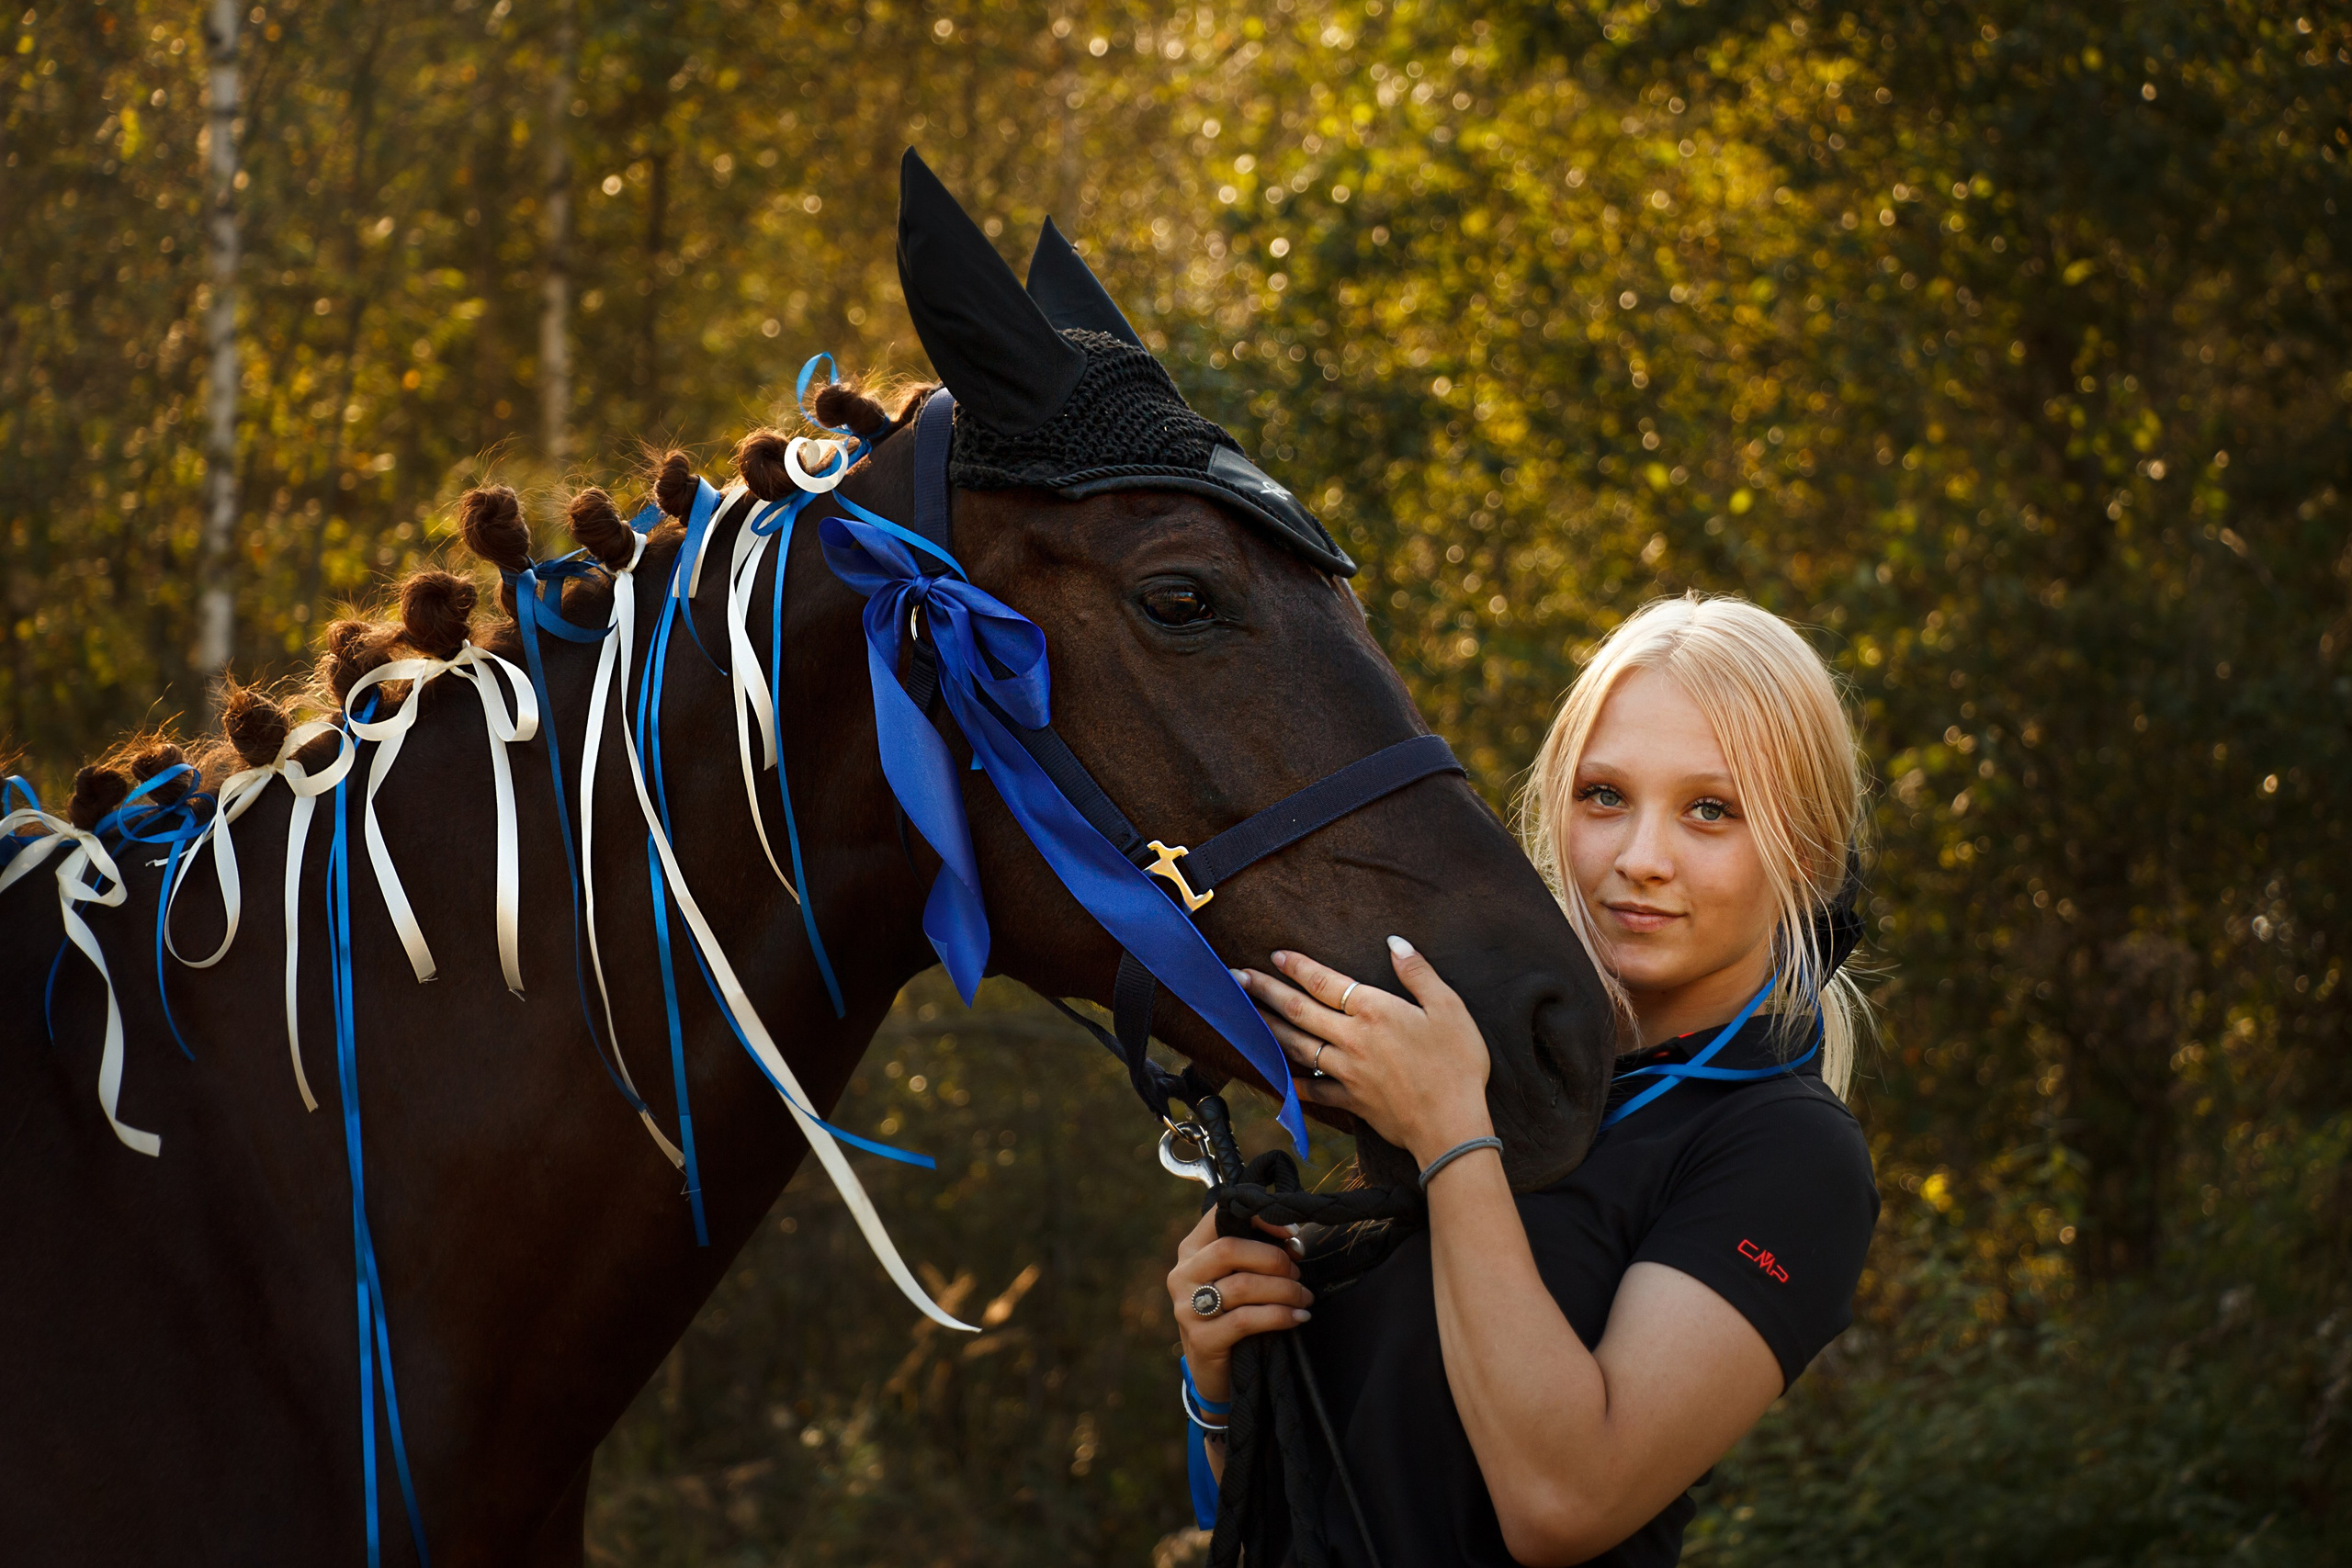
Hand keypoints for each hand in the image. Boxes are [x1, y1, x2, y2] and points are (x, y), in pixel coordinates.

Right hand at [1166, 1208, 1311, 1403]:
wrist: (1214, 1371)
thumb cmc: (1232, 1314)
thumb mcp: (1237, 1279)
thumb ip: (1255, 1257)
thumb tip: (1294, 1243)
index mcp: (1191, 1251)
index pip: (1218, 1216)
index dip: (1258, 1218)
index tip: (1291, 1232)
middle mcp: (1182, 1274)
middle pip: (1229, 1249)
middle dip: (1273, 1259)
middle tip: (1297, 1273)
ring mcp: (1187, 1308)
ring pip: (1242, 1286)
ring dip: (1284, 1290)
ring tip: (1303, 1297)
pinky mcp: (1201, 1338)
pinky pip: (1245, 1320)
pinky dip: (1279, 1316)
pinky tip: (1298, 1318)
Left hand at [1232, 936, 1493, 1166]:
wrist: (1451, 1126)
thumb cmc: (1457, 1065)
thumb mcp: (1449, 1008)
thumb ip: (1418, 973)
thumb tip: (1395, 942)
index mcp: (1374, 1011)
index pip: (1325, 982)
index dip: (1298, 967)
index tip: (1275, 955)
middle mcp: (1352, 1038)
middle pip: (1299, 1010)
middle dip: (1265, 991)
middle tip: (1237, 977)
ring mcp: (1347, 1071)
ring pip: (1297, 1046)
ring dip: (1269, 1028)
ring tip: (1246, 1015)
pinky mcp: (1350, 1100)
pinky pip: (1313, 1090)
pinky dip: (1294, 1083)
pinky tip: (1278, 1077)